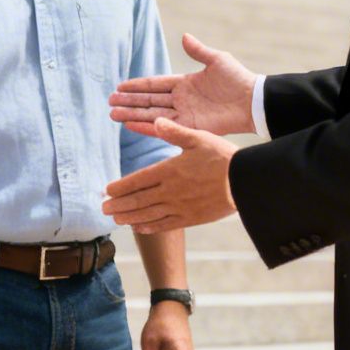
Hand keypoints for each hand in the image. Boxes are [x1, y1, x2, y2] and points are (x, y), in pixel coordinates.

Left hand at [101, 119, 237, 233]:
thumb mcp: (199, 138)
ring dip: (129, 217)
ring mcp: (180, 207)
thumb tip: (155, 121)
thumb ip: (174, 132)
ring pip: (148, 214)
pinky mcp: (191, 218)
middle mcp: (171, 191)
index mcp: (170, 170)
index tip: (106, 191)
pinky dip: (150, 227)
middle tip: (103, 209)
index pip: (137, 180)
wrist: (245, 182)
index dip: (119, 187)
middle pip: (138, 200)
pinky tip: (139, 228)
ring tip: (116, 219)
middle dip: (118, 205)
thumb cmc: (223, 157)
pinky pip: (165, 225)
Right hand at [110, 34, 257, 135]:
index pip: (154, 85)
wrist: (252, 101)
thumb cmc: (237, 79)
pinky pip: (164, 127)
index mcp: (184, 83)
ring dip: (133, 115)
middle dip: (129, 102)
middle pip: (149, 101)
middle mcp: (180, 100)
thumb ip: (198, 51)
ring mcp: (184, 114)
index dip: (137, 86)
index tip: (120, 87)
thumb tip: (184, 36)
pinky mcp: (190, 127)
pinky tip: (131, 125)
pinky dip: (147, 127)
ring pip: (152, 114)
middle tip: (109, 103)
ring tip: (113, 115)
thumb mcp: (217, 60)